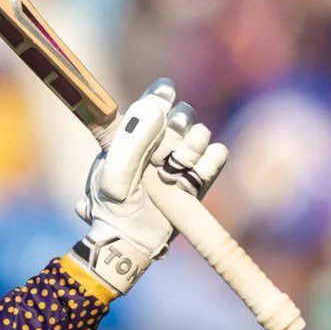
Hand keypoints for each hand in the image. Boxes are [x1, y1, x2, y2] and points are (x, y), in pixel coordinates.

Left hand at [72, 79, 228, 295]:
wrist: (132, 241)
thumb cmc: (114, 208)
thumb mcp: (113, 173)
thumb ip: (132, 139)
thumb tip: (157, 107)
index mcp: (127, 138)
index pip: (146, 105)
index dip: (158, 93)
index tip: (166, 88)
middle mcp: (154, 146)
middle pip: (180, 114)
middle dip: (179, 122)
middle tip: (165, 146)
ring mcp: (177, 161)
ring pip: (200, 133)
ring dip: (190, 147)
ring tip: (172, 169)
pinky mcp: (196, 179)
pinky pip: (217, 155)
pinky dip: (209, 162)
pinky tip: (191, 176)